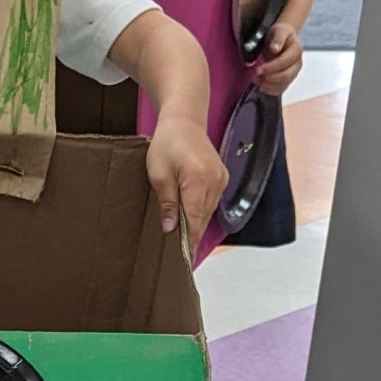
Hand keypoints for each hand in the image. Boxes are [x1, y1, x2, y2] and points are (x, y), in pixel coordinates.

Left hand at [146, 115, 228, 245]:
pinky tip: (191, 221)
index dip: (189, 240)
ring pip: (208, 211)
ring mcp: (221, 179)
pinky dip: (201, 212)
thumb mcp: (159, 174)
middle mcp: (215, 180)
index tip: (184, 259)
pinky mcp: (222, 177)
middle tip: (180, 256)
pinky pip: (212, 202)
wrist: (184, 121)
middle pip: (203, 218)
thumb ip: (167, 203)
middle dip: (191, 236)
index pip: (195, 219)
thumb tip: (171, 229)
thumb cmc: (167, 143)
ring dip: (196, 224)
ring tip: (184, 242)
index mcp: (198, 179)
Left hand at [252, 20, 303, 96]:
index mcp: (296, 50)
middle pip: (286, 76)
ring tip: (256, 80)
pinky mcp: (287, 80)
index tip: (257, 69)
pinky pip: (281, 90)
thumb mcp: (279, 30)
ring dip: (268, 85)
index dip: (271, 67)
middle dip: (269, 78)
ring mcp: (293, 73)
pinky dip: (270, 90)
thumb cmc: (280, 34)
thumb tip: (275, 48)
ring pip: (283, 85)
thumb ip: (278, 38)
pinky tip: (261, 86)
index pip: (285, 62)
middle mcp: (297, 64)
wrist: (282, 40)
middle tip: (255, 76)